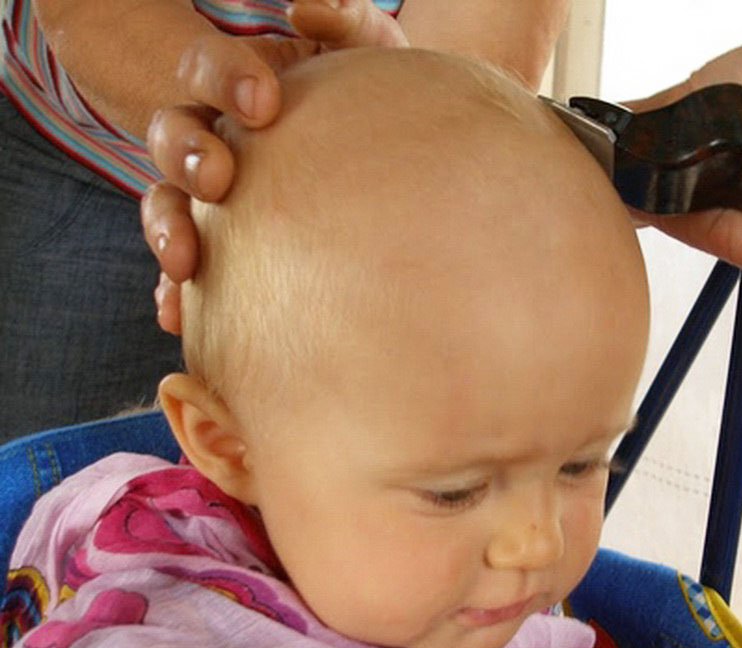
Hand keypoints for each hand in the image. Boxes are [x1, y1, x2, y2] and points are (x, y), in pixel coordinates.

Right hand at [143, 0, 406, 333]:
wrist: (369, 155)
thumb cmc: (359, 98)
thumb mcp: (360, 52)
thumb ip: (344, 21)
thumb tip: (307, 5)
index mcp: (234, 90)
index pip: (208, 70)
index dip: (227, 80)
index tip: (264, 100)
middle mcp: (211, 139)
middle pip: (173, 138)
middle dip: (189, 157)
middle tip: (218, 180)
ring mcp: (205, 195)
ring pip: (165, 204)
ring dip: (168, 231)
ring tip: (184, 262)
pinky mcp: (219, 244)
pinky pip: (184, 267)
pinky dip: (176, 291)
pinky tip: (178, 315)